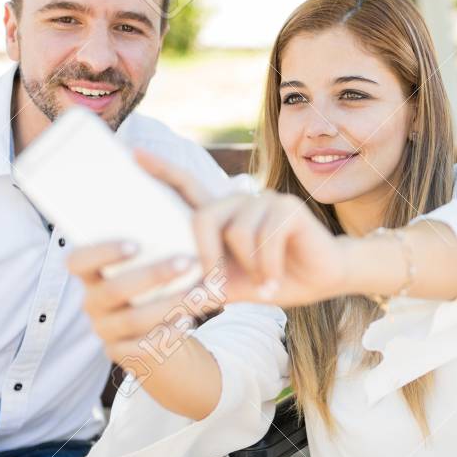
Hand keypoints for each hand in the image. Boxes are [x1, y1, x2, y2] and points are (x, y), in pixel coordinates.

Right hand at [67, 241, 219, 371]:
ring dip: (169, 304)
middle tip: (186, 261)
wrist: (162, 336)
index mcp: (92, 276)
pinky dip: (167, 334)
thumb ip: (155, 251)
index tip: (135, 245)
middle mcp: (93, 303)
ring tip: (199, 294)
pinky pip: (142, 347)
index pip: (77, 261)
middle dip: (153, 274)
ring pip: (133, 319)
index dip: (101, 252)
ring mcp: (106, 331)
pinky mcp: (122, 354)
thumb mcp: (150, 270)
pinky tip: (187, 322)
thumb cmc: (157, 290)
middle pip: (114, 289)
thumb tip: (186, 225)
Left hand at [131, 149, 351, 307]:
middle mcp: (240, 201)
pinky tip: (275, 281)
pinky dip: (267, 269)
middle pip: (203, 216)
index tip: (134, 154)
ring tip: (264, 284)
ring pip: (236, 233)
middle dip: (206, 255)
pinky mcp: (287, 208)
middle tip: (219, 284)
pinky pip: (264, 240)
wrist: (323, 280)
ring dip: (249, 269)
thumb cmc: (274, 279)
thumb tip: (165, 302)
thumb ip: (202, 286)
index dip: (162, 171)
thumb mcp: (232, 286)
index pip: (187, 186)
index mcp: (223, 216)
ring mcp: (265, 201)